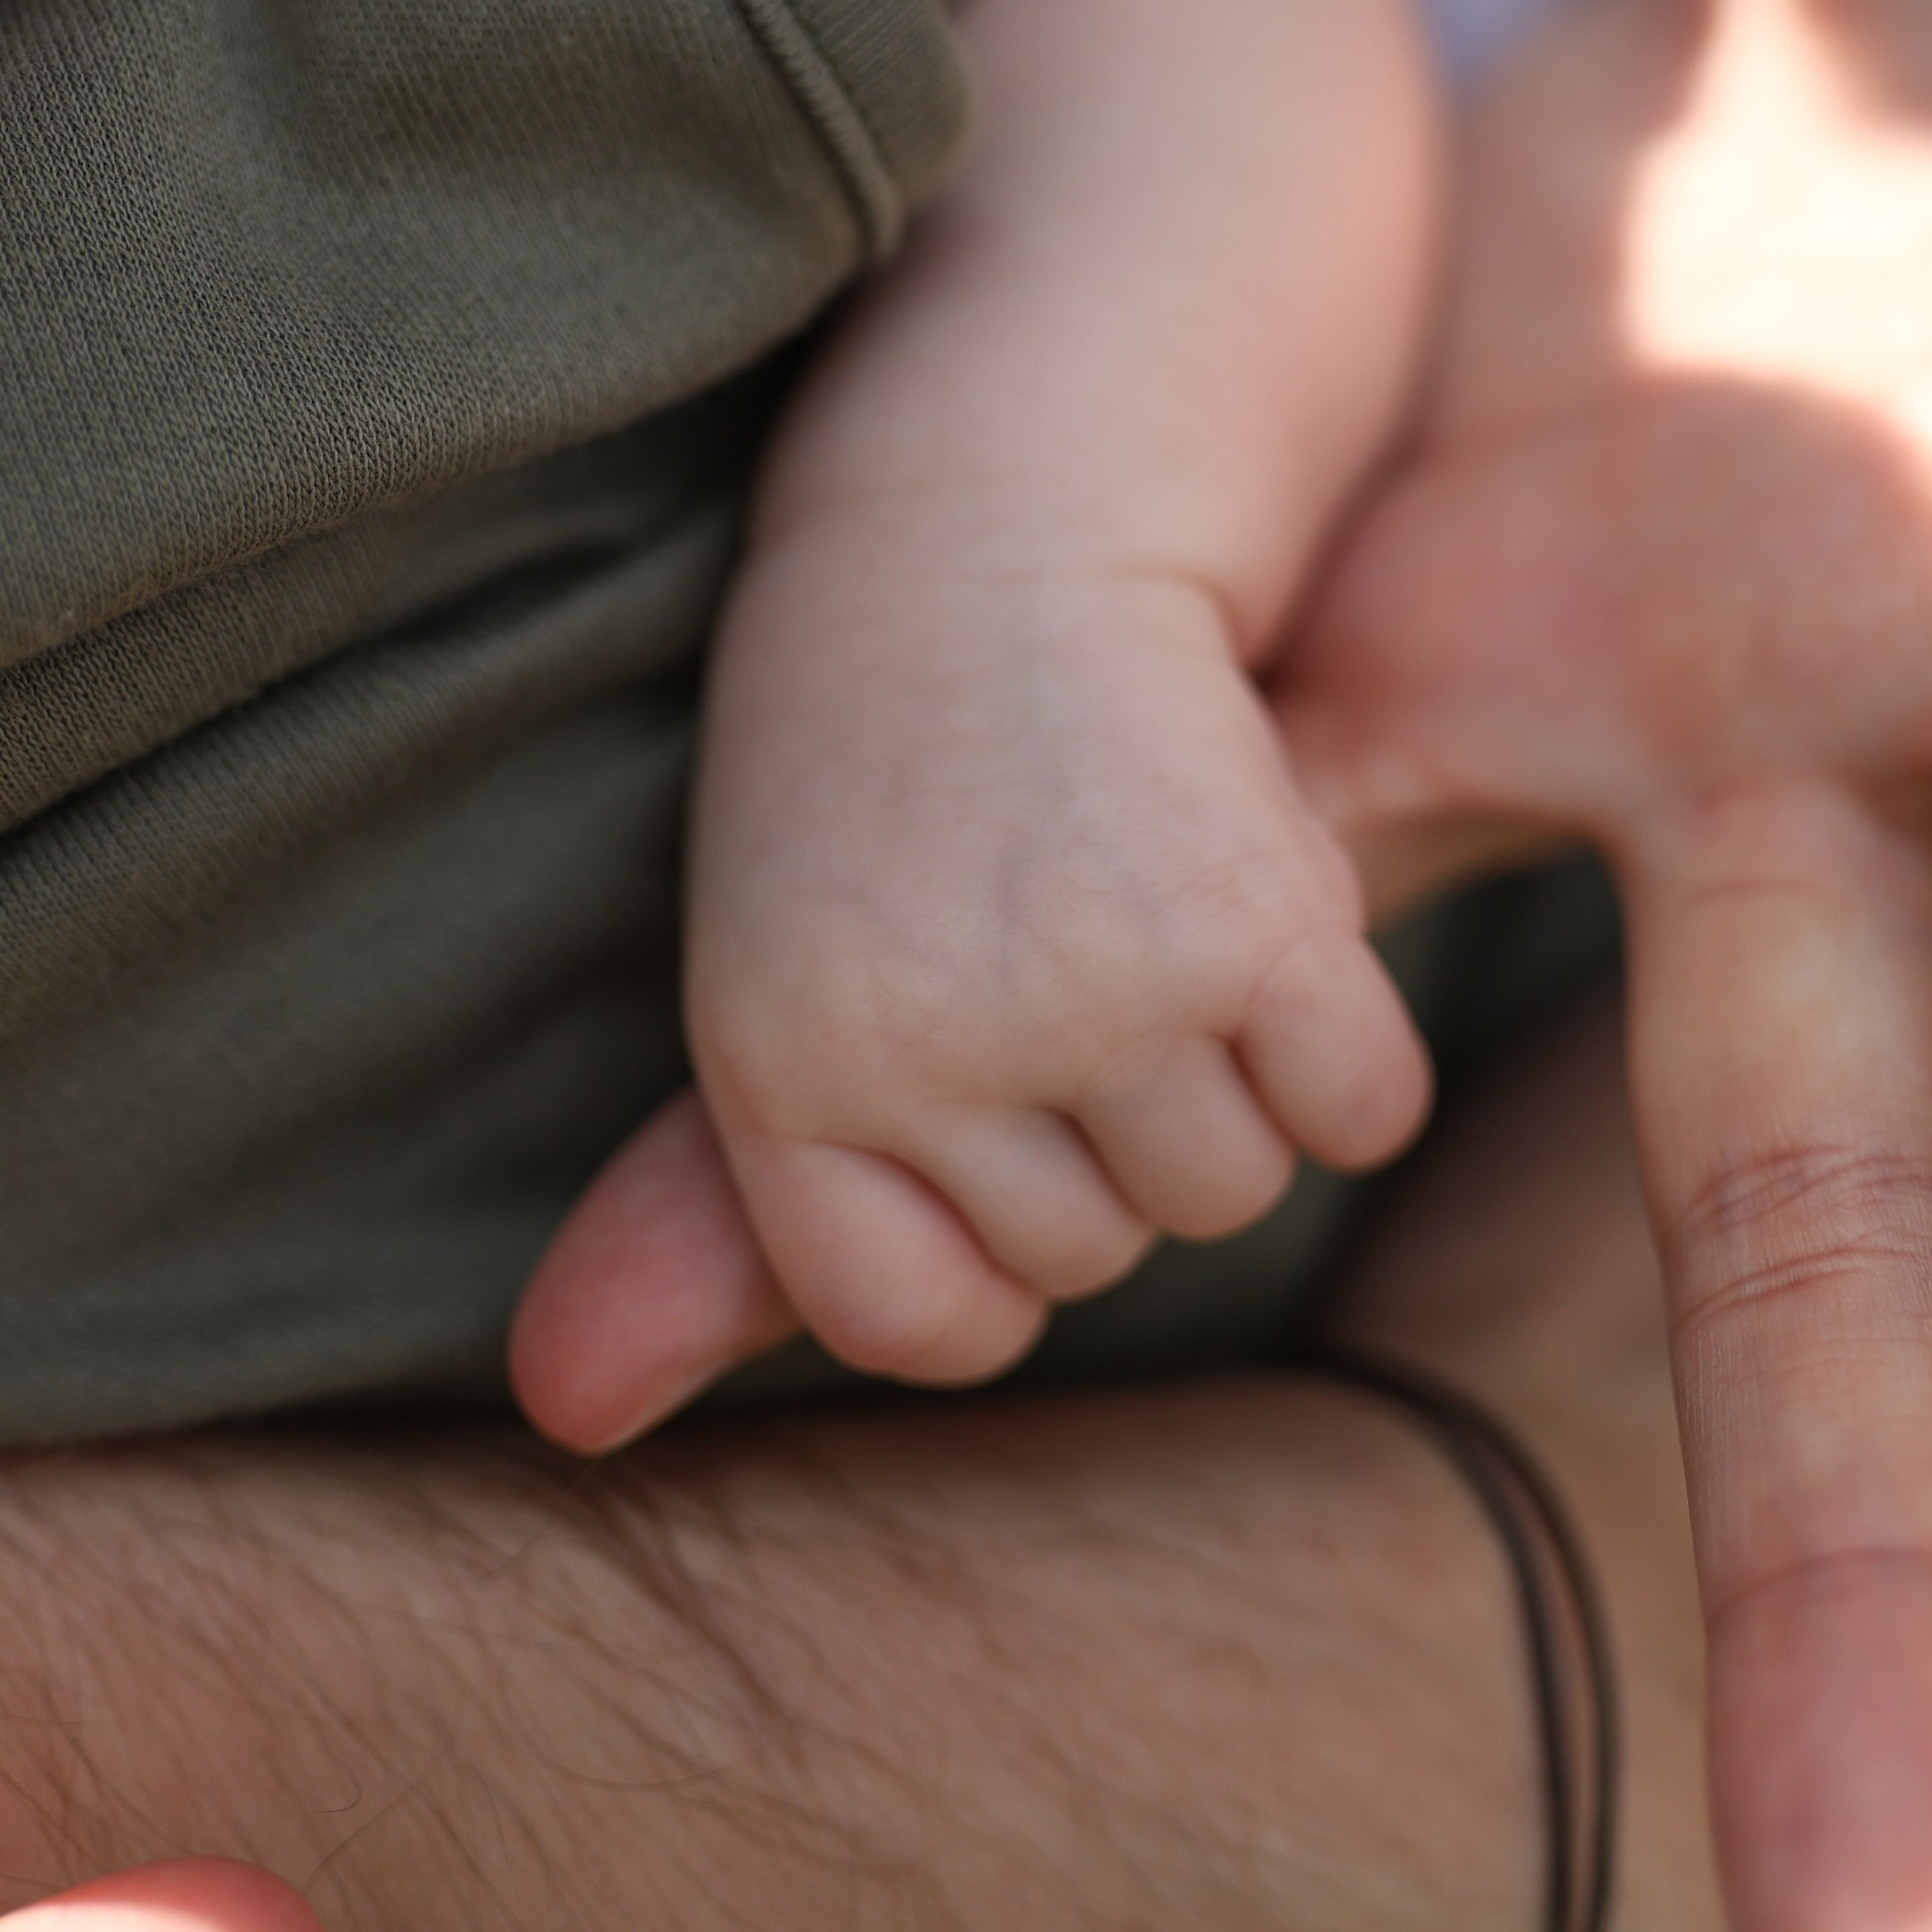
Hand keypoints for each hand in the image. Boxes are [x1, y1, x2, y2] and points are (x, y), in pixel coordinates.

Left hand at [511, 521, 1428, 1448]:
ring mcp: (1097, 990)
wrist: (997, 510)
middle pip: (1105, 1253)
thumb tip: (566, 1421)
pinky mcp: (1255, 923)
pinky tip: (1270, 895)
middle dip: (1119, 1120)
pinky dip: (1354, 1038)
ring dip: (1238, 1068)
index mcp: (784, 1073)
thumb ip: (712, 1222)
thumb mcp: (773, 984)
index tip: (999, 1090)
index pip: (929, 1324)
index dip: (998, 1238)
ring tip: (1153, 888)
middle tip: (1075, 928)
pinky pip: (1365, 1109)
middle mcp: (928, 1050)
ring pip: (1236, 1185)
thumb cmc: (881, 776)